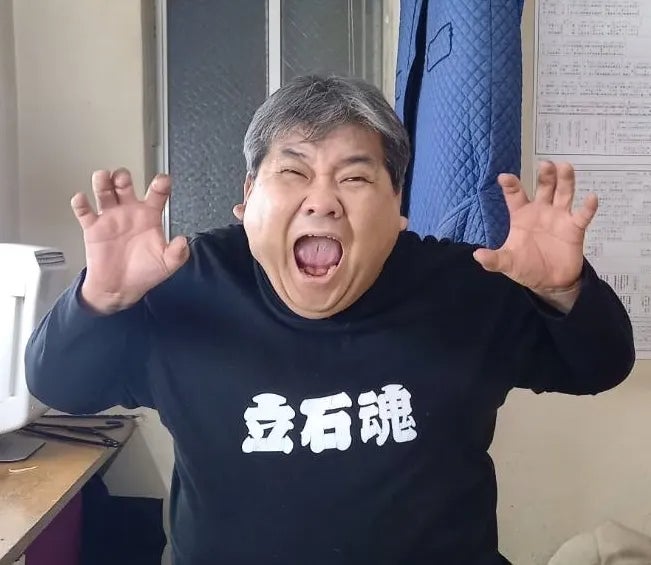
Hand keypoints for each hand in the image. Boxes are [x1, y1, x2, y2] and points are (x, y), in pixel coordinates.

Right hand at [72, 169, 188, 313]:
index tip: (162, 180)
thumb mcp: (167, 264)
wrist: (120, 289)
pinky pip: (84, 211)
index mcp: (149, 216)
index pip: (156, 194)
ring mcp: (111, 218)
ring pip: (104, 192)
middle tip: (123, 178)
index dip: (160, 185)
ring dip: (102, 183)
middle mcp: (129, 212)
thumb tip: (183, 241)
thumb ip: (178, 253)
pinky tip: (81, 199)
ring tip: (103, 179)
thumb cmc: (144, 272)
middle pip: (124, 185)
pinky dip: (80, 203)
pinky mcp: (93, 228)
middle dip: (123, 178)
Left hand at [473, 162, 596, 295]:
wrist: (549, 282)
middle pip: (544, 187)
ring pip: (564, 193)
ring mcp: (559, 217)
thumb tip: (477, 255)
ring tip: (565, 167)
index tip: (504, 177)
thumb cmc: (526, 266)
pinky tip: (591, 198)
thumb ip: (493, 259)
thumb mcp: (507, 263)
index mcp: (522, 215)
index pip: (515, 195)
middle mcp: (541, 210)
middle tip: (545, 163)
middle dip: (545, 175)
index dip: (511, 185)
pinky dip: (588, 207)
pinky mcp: (574, 228)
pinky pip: (583, 215)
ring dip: (565, 180)